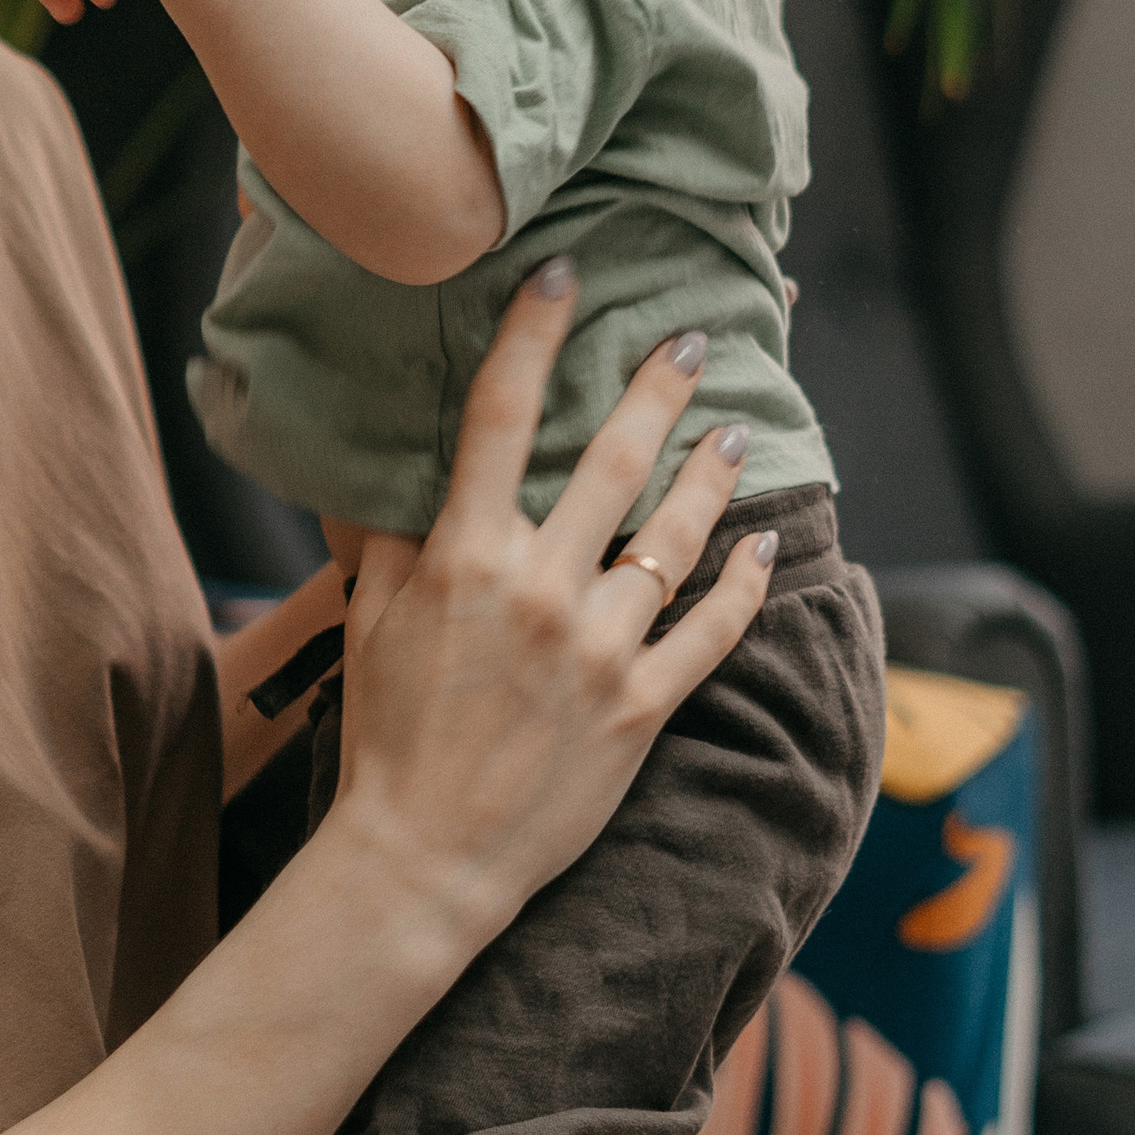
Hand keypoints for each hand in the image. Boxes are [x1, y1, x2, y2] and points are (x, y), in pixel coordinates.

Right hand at [314, 266, 774, 960]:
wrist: (421, 858)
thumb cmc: (386, 736)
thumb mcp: (368, 622)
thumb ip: (387, 539)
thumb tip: (390, 472)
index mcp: (463, 557)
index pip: (497, 419)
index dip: (532, 335)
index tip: (562, 277)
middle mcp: (539, 589)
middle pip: (610, 461)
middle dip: (657, 390)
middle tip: (693, 341)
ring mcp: (598, 648)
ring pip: (676, 537)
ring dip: (712, 476)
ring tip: (738, 429)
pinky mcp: (641, 706)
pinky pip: (711, 631)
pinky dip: (746, 585)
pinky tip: (766, 543)